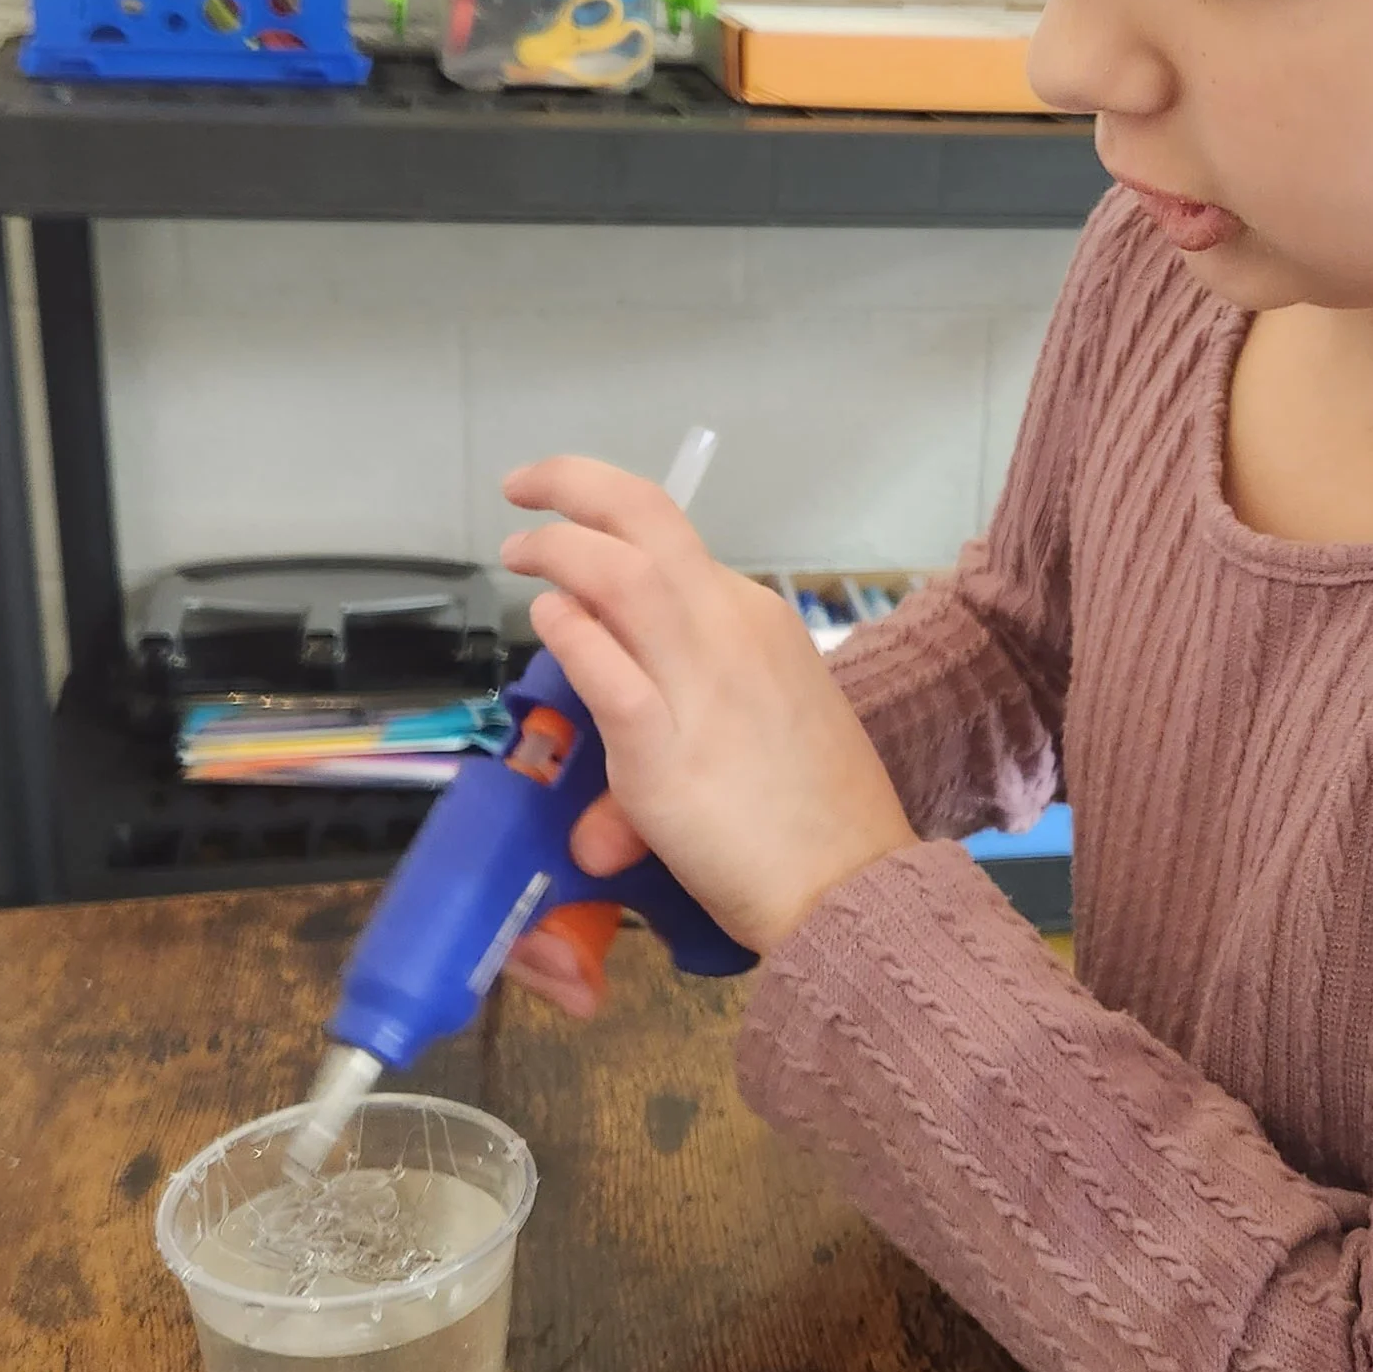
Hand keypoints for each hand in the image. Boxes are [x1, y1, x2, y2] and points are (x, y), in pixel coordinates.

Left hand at [495, 455, 919, 964]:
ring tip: (520, 554)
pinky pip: (608, 671)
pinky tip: (548, 622)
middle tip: (524, 491)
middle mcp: (730, 631)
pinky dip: (570, 635)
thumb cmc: (818, 817)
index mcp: (756, 619)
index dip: (609, 527)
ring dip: (558, 549)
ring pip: (621, 574)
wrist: (852, 886)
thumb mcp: (758, 738)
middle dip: (573, 484)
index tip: (574, 533)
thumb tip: (600, 824)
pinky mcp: (665, 751)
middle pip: (645, 517)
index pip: (670, 545)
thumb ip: (676, 742)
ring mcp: (701, 684)